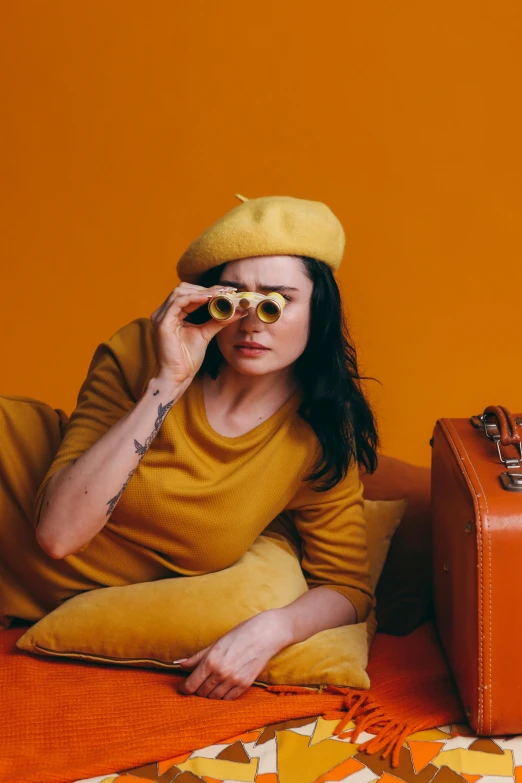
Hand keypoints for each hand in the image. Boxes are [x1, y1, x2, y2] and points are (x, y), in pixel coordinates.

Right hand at [150, 282, 245, 385]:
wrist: (178, 376)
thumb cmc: (187, 358)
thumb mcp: (205, 334)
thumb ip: (218, 321)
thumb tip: (236, 311)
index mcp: (171, 314)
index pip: (188, 294)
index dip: (208, 290)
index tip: (227, 291)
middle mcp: (163, 313)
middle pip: (183, 289)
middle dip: (206, 288)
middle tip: (226, 291)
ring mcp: (161, 316)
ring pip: (181, 292)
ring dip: (202, 291)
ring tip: (220, 294)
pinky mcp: (162, 323)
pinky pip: (178, 302)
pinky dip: (195, 298)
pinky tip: (209, 299)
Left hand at [176, 610, 290, 699]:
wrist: (266, 634)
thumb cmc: (240, 634)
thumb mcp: (216, 643)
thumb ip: (197, 656)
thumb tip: (178, 664)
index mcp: (211, 660)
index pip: (191, 684)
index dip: (184, 688)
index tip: (183, 687)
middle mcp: (221, 673)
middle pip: (201, 693)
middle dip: (196, 690)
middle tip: (197, 684)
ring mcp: (234, 681)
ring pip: (214, 698)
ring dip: (209, 694)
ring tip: (209, 686)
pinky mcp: (245, 685)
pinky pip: (228, 699)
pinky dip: (222, 697)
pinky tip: (221, 689)